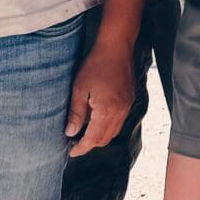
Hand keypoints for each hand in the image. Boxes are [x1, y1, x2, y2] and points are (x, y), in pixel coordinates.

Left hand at [65, 39, 135, 154]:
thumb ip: (76, 113)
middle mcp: (120, 112)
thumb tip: (70, 133)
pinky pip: (119, 121)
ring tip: (84, 133)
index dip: (81, 148)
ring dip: (99, 137)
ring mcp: (127, 107)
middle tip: (74, 143)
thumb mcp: (79, 89)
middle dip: (90, 144)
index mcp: (107, 111)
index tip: (71, 152)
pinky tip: (96, 120)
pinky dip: (107, 126)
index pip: (93, 139)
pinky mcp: (129, 101)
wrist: (116, 47)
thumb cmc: (96, 65)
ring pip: (113, 132)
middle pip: (104, 139)